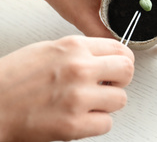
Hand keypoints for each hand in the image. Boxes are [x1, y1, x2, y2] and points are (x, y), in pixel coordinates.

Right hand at [0, 35, 133, 141]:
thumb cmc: (13, 79)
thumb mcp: (49, 50)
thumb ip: (81, 52)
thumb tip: (107, 59)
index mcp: (74, 47)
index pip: (121, 49)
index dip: (123, 60)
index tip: (118, 68)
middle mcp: (79, 69)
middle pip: (127, 71)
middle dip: (120, 80)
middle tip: (108, 85)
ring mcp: (78, 97)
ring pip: (120, 99)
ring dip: (107, 104)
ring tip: (89, 103)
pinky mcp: (73, 124)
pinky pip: (107, 123)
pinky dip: (97, 123)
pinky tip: (81, 118)